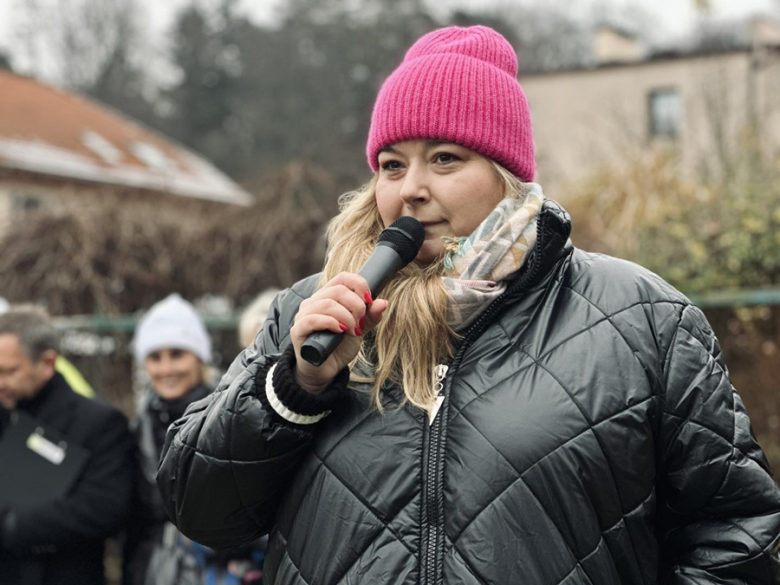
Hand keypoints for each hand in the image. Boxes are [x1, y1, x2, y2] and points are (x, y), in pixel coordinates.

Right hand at [290, 272, 387, 393]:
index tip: (369, 301)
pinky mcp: (298, 331)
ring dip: (346, 317)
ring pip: (327, 304)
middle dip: (356, 306)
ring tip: (353, 331)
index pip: (343, 277)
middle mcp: (313, 301)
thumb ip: (370, 315)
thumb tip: (383, 302)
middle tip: (361, 323)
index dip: (359, 285)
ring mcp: (303, 315)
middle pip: (338, 290)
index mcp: (327, 296)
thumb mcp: (360, 328)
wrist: (326, 369)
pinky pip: (312, 319)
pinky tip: (340, 331)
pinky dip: (330, 323)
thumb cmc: (340, 345)